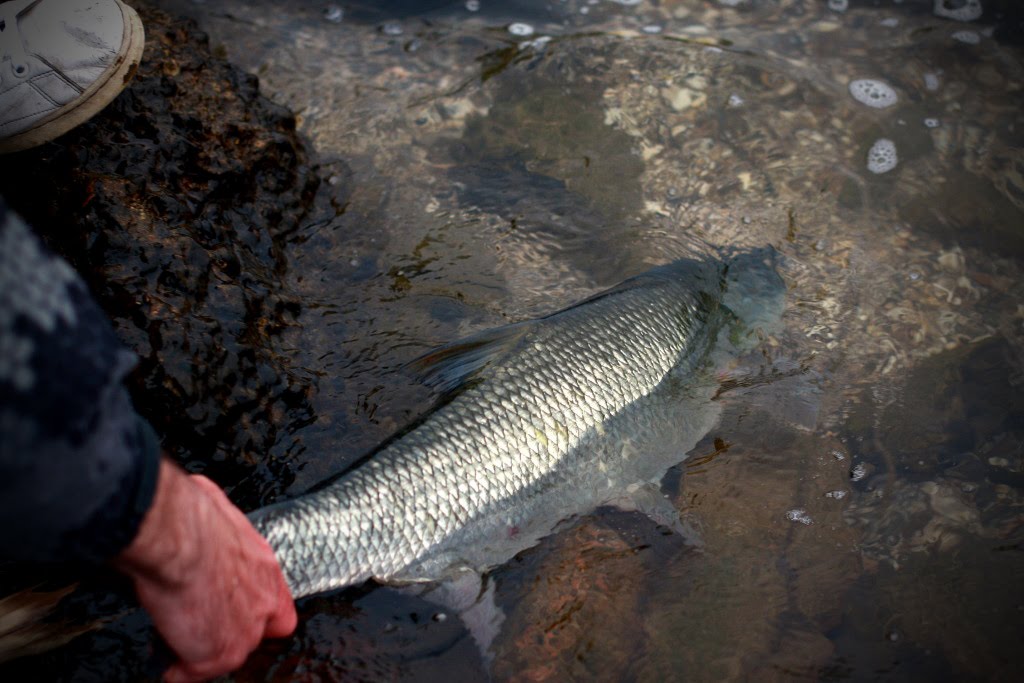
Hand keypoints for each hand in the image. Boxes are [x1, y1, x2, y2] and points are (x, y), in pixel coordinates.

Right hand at [113, 459, 296, 681]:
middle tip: (200, 629)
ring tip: (177, 642)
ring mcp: (243, 632)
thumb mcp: (216, 511)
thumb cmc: (191, 517)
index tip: (233, 613)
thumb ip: (219, 524)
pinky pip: (193, 674)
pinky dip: (177, 671)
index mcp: (263, 566)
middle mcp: (262, 602)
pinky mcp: (216, 654)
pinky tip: (167, 663)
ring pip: (226, 655)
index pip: (278, 606)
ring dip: (201, 651)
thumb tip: (203, 508)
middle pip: (256, 634)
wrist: (179, 538)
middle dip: (227, 633)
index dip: (257, 614)